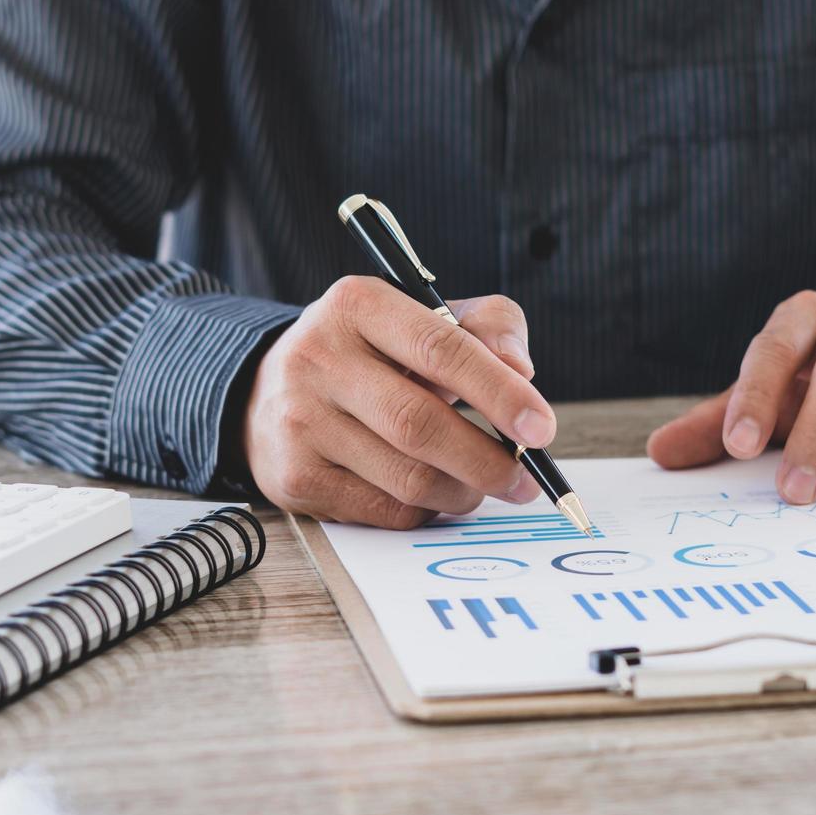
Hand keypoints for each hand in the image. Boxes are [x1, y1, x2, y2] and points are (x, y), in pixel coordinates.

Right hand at [243, 276, 551, 527]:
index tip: (541, 428)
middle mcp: (318, 358)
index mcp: (357, 304)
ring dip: (462, 491)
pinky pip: (383, 510)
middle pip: (420, 423)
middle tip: (525, 479)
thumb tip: (521, 371)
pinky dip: (426, 510)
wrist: (274, 389)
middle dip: (487, 460)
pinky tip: (434, 494)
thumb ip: (489, 328)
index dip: (498, 393)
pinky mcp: (295, 477)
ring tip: (481, 484)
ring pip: (406, 477)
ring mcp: (300, 421)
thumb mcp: (429, 317)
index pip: (440, 349)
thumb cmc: (375, 353)